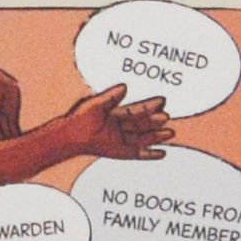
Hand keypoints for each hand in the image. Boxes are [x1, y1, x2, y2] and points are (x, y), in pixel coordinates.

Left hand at [45, 83, 174, 164]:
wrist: (70, 136)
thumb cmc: (78, 119)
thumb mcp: (95, 103)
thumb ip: (110, 96)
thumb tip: (124, 86)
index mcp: (116, 114)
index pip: (137, 110)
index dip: (149, 106)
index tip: (161, 100)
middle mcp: (121, 127)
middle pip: (142, 124)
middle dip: (154, 120)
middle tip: (166, 116)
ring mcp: (122, 140)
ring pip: (144, 138)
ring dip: (157, 136)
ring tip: (170, 133)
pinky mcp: (121, 152)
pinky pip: (139, 154)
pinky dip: (150, 154)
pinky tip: (163, 153)